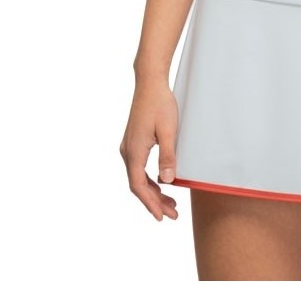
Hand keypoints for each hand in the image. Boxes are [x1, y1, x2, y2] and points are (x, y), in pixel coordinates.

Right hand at [119, 79, 180, 221]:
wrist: (150, 83)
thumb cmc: (160, 104)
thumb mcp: (168, 131)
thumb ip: (167, 156)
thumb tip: (166, 180)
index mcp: (134, 151)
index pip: (138, 186)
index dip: (149, 203)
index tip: (161, 217)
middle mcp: (127, 151)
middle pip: (138, 185)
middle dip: (154, 202)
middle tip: (172, 214)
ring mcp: (129, 147)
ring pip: (138, 177)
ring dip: (153, 192)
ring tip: (171, 204)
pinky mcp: (134, 142)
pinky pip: (139, 168)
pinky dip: (149, 180)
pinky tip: (161, 183)